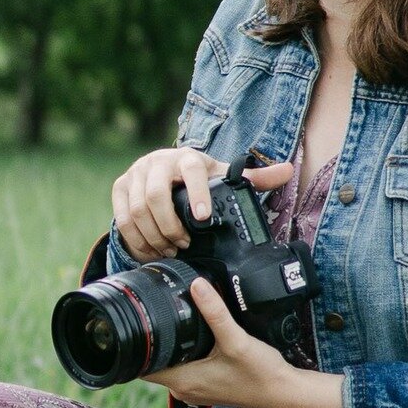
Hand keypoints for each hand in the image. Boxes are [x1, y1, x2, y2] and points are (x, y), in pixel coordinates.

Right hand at [111, 147, 292, 259]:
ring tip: (170, 250)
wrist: (163, 172)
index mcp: (187, 157)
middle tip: (183, 244)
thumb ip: (254, 178)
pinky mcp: (119, 187)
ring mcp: (135, 173)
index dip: (196, 193)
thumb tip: (288, 171)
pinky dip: (137, 239)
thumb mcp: (223, 178)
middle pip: (155, 195)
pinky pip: (122, 218)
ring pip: (137, 210)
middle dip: (170, 226)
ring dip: (154, 235)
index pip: (191, 170)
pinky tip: (151, 250)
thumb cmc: (200, 179)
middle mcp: (158, 161)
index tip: (203, 218)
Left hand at [143, 276, 293, 407]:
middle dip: (154, 343)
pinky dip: (186, 356)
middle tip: (158, 316)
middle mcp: (185, 390)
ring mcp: (196, 391)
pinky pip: (186, 371)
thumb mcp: (236, 339)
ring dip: (172, 349)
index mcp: (183, 381)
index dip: (136, 346)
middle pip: (155, 365)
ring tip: (176, 324)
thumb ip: (215, 312)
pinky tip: (198, 340)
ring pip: (171, 367)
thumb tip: (196, 285)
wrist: (283, 392)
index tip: (139, 323)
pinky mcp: (208, 389)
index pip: (142, 367)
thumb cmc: (261, 373)